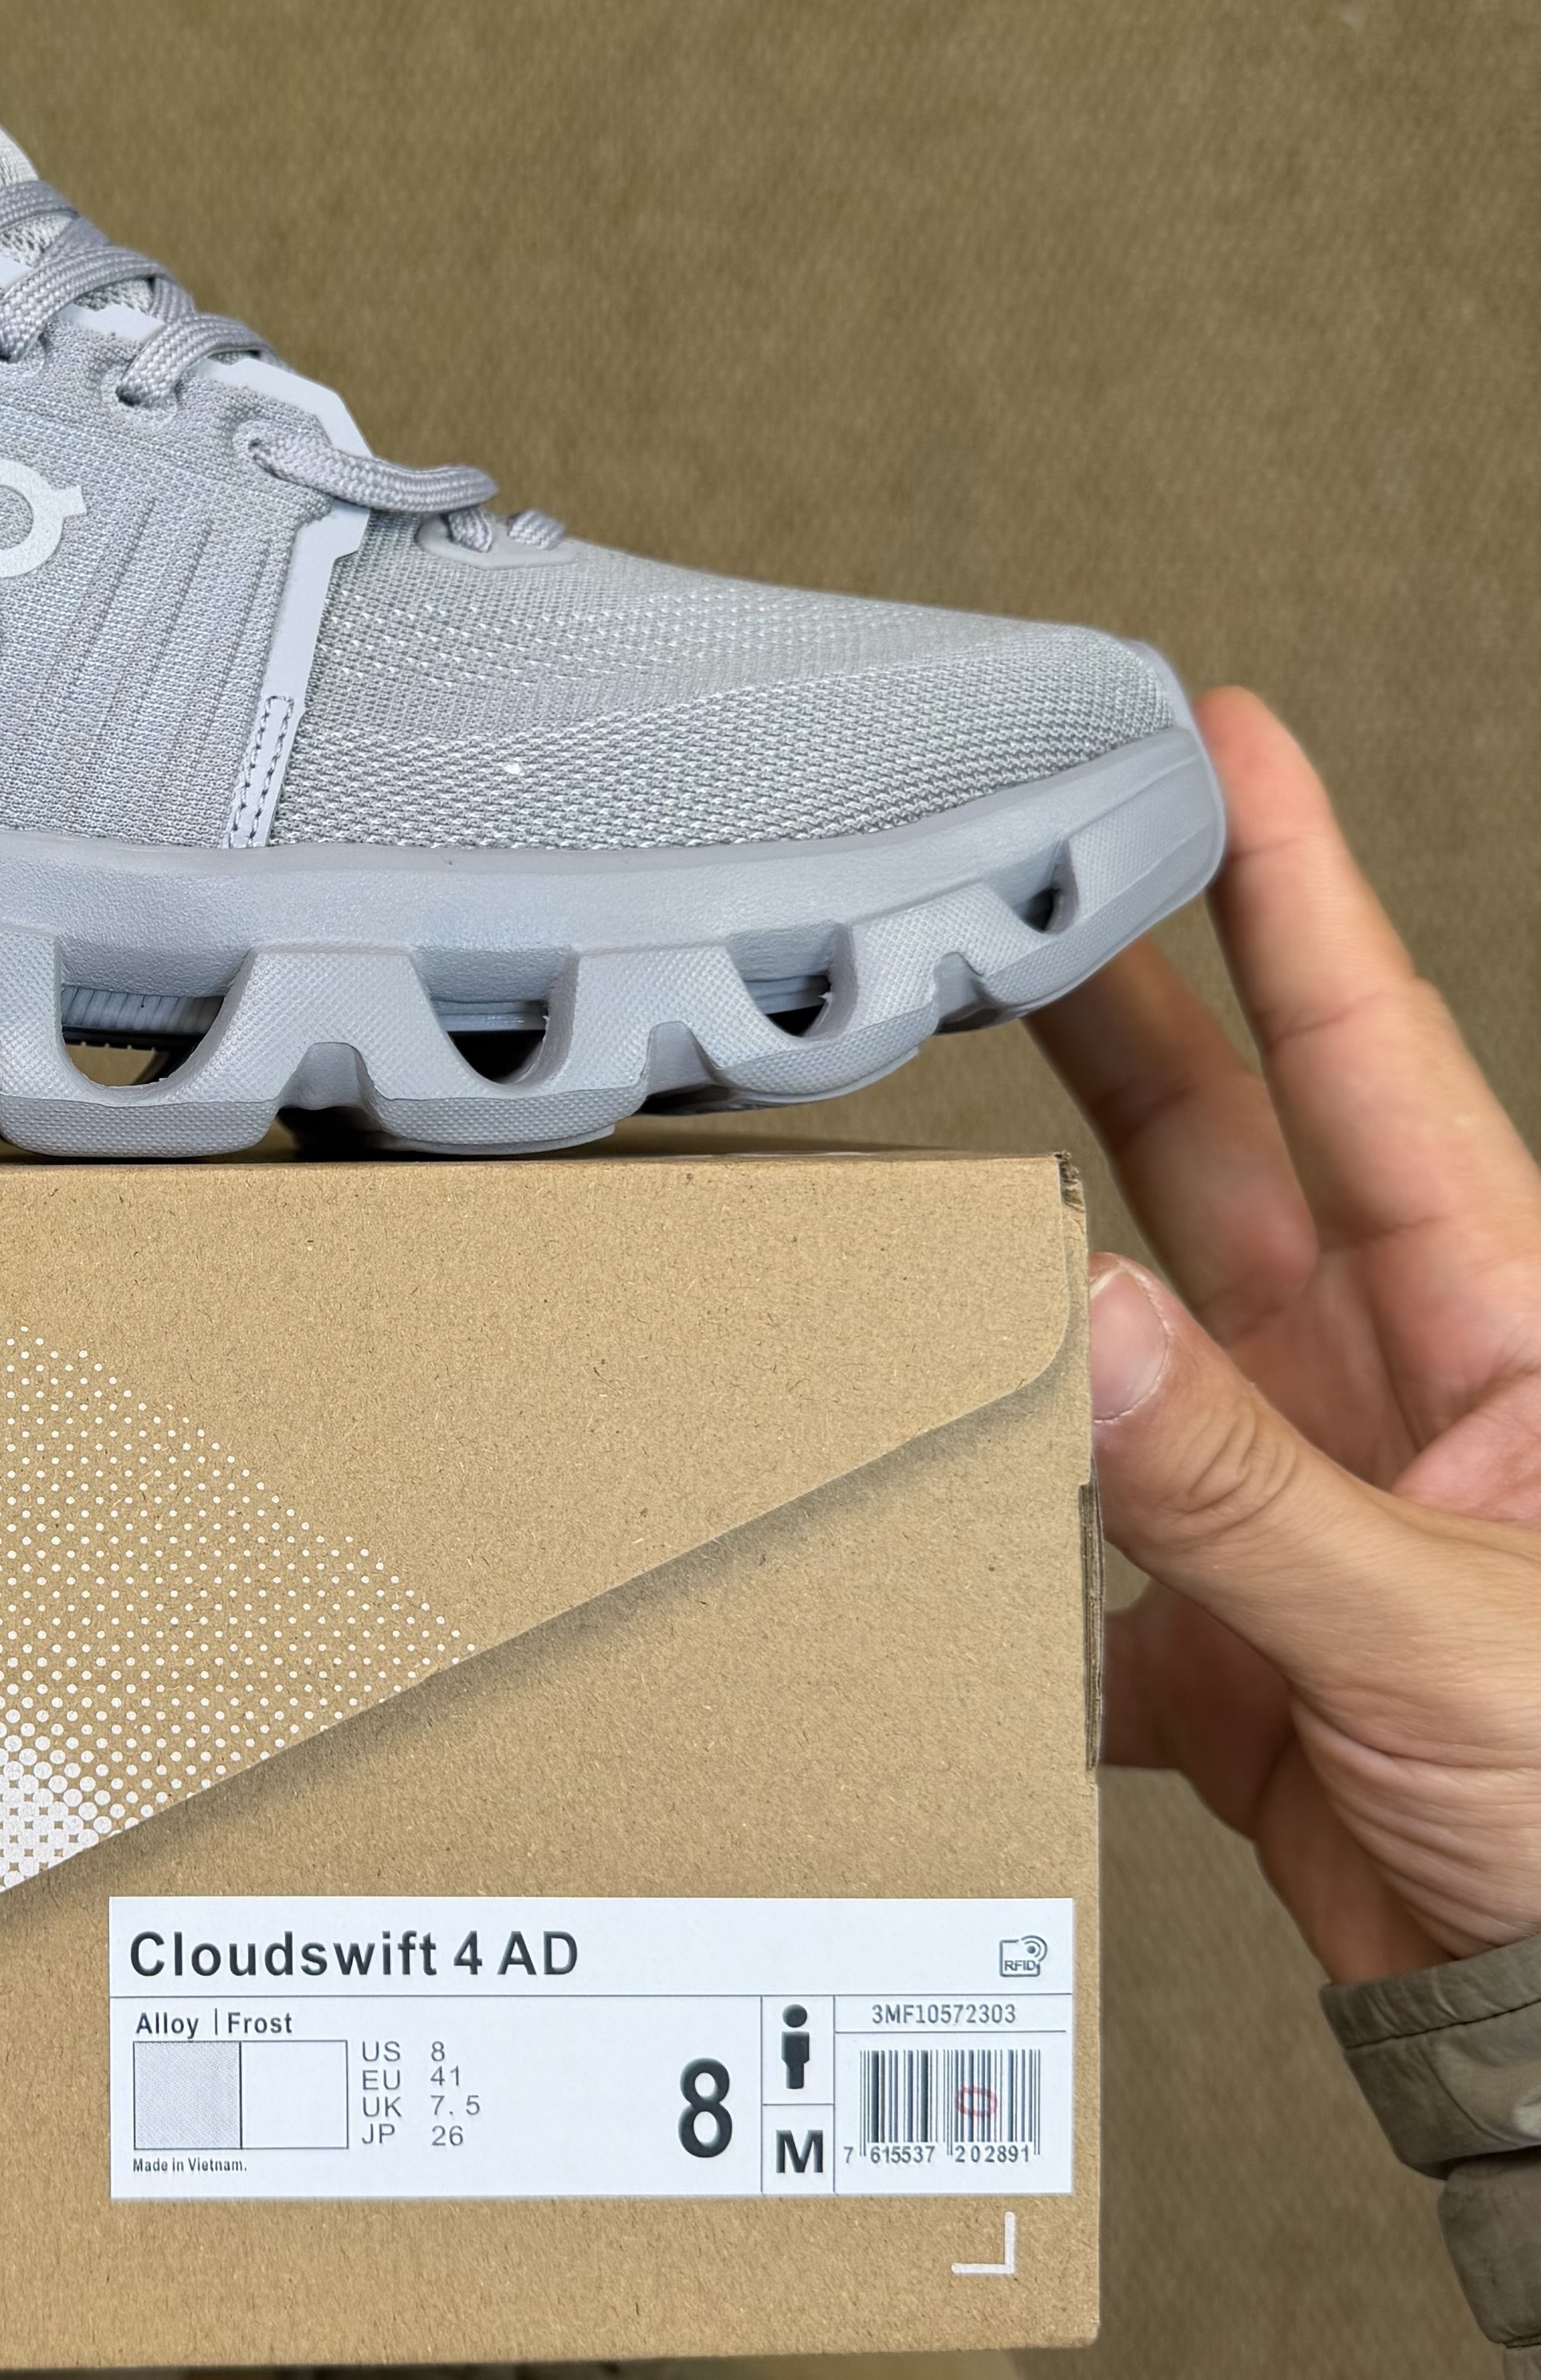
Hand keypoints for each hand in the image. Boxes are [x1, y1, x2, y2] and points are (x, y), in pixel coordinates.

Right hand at [1034, 690, 1540, 1984]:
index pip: (1380, 1065)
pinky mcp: (1213, 1630)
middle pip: (1224, 1160)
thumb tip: (1076, 1319)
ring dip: (1015, 1264)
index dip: (1302, 896)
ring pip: (1120, 1332)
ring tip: (901, 1170)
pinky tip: (914, 1498)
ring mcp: (1293, 1504)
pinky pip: (1067, 1537)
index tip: (1226, 746)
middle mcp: (1398, 1394)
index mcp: (1516, 1340)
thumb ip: (1247, 1486)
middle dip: (1115, 1020)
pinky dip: (988, 1528)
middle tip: (1010, 890)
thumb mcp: (1451, 1633)